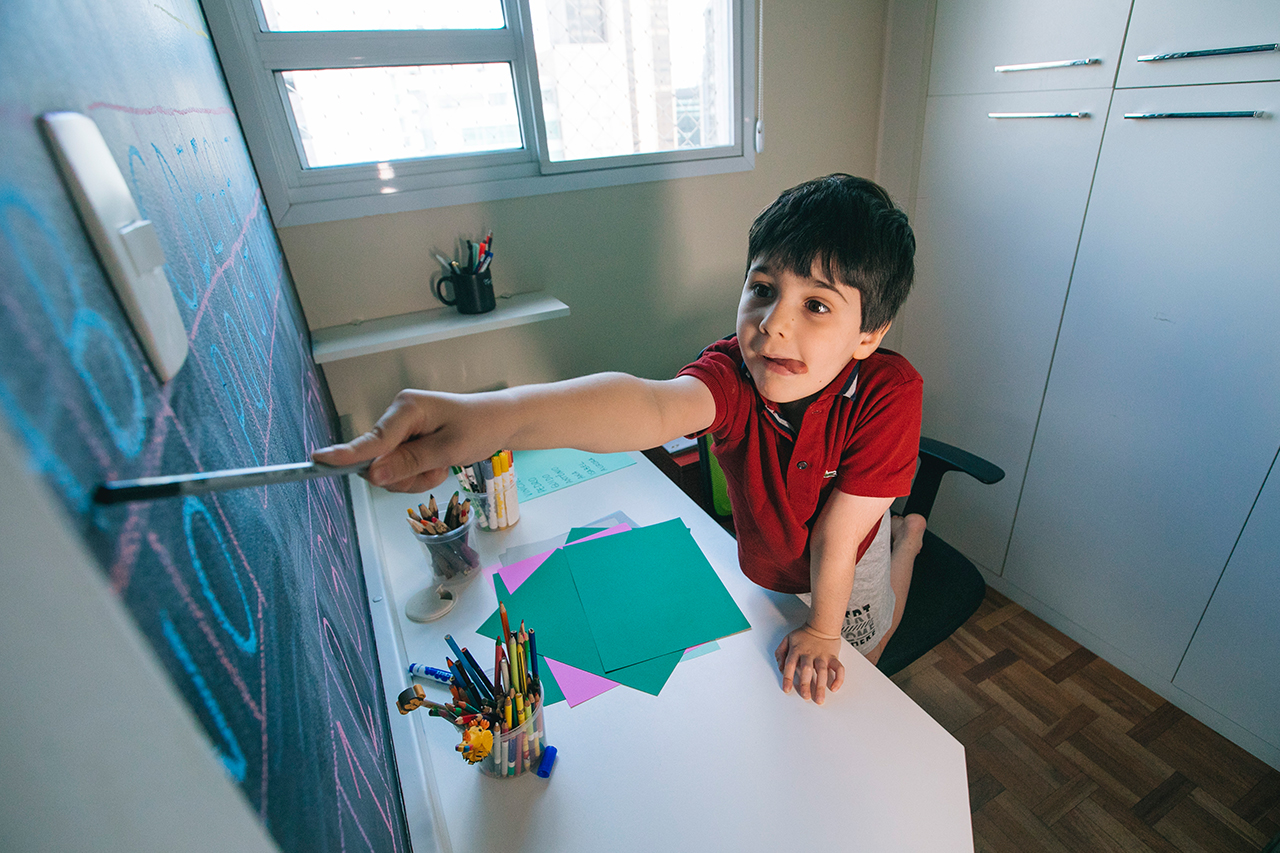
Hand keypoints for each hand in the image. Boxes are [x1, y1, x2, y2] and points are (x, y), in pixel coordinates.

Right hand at [311, 389, 506, 492]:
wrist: (498, 421)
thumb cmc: (479, 427)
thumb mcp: (449, 449)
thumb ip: (410, 462)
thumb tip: (373, 475)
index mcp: (407, 408)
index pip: (373, 440)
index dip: (347, 454)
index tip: (319, 460)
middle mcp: (397, 415)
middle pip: (378, 462)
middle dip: (405, 476)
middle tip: (437, 470)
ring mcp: (399, 428)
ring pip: (388, 471)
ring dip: (415, 477)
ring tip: (441, 465)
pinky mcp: (403, 440)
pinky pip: (399, 470)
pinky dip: (419, 475)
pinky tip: (438, 464)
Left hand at [774, 624, 843, 704]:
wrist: (821, 625)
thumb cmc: (803, 635)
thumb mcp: (787, 639)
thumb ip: (780, 653)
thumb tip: (780, 668)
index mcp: (796, 650)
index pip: (790, 665)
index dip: (788, 678)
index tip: (787, 689)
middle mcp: (809, 654)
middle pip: (806, 670)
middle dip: (806, 684)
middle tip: (806, 697)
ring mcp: (822, 655)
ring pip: (822, 671)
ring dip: (821, 686)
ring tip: (819, 699)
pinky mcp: (833, 656)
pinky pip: (839, 668)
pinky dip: (838, 678)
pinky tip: (834, 688)